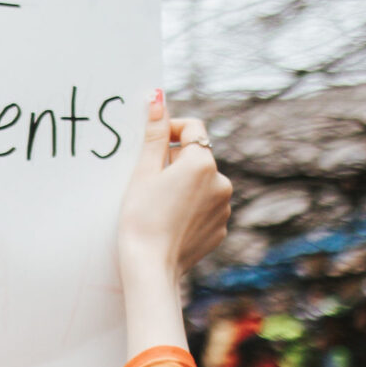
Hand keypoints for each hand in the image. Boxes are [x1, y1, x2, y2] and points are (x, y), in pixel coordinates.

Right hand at [115, 90, 231, 281]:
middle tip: (147, 180)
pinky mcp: (220, 228)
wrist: (151, 267)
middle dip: (174, 161)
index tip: (151, 144)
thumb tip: (158, 100)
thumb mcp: (143, 172)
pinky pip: (206, 206)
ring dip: (183, 184)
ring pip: (202, 183)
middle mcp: (222, 182)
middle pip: (197, 157)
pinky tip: (169, 220)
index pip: (193, 128)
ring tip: (158, 203)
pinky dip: (190, 206)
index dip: (170, 130)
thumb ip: (155, 135)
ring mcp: (224, 207)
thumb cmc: (141, 217)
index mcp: (202, 163)